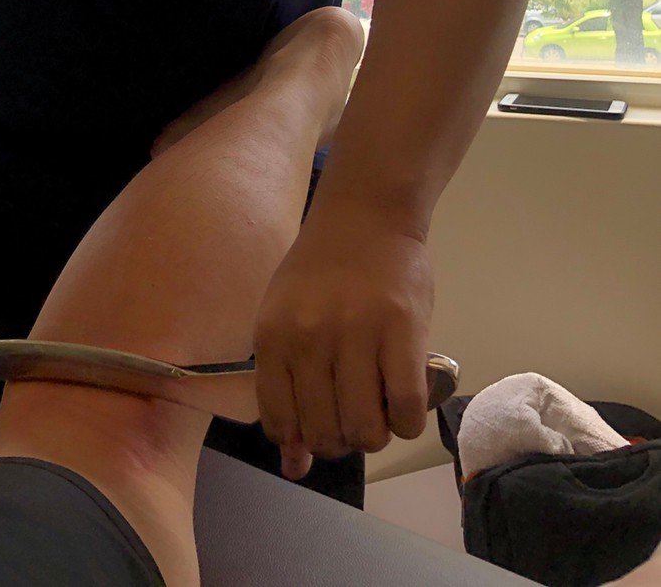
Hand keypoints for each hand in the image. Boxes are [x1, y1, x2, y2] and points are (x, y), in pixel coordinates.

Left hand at [254, 203, 434, 478]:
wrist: (365, 213)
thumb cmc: (320, 269)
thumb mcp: (286, 319)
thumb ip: (285, 388)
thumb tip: (294, 466)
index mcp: (272, 335)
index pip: (280, 422)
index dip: (302, 439)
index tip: (317, 427)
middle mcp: (309, 339)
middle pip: (325, 434)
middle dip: (341, 441)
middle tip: (353, 417)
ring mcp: (357, 335)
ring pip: (367, 430)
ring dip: (376, 435)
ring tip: (378, 409)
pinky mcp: (403, 333)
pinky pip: (406, 410)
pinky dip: (406, 422)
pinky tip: (403, 403)